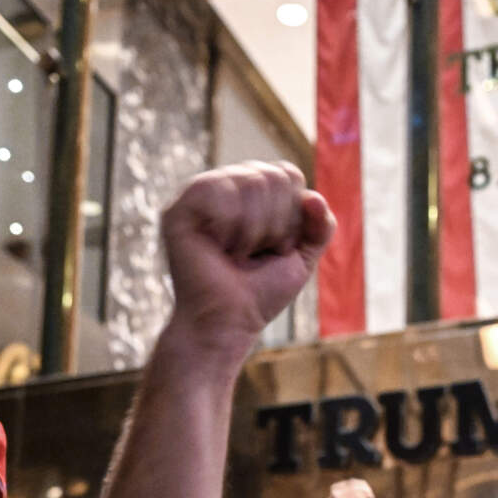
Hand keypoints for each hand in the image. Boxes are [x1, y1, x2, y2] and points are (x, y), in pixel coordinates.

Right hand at [161, 161, 334, 355]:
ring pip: (249, 180)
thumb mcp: (301, 259)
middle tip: (254, 253)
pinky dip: (230, 224)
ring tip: (236, 253)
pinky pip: (217, 188)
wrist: (228, 324)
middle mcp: (224, 188)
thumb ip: (319, 226)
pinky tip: (219, 246)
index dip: (292, 215)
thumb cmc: (259, 295)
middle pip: (272, 174)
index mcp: (250, 194)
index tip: (275, 248)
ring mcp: (199, 197)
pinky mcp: (178, 210)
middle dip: (276, 223)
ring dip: (254, 229)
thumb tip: (313, 196)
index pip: (287, 173)